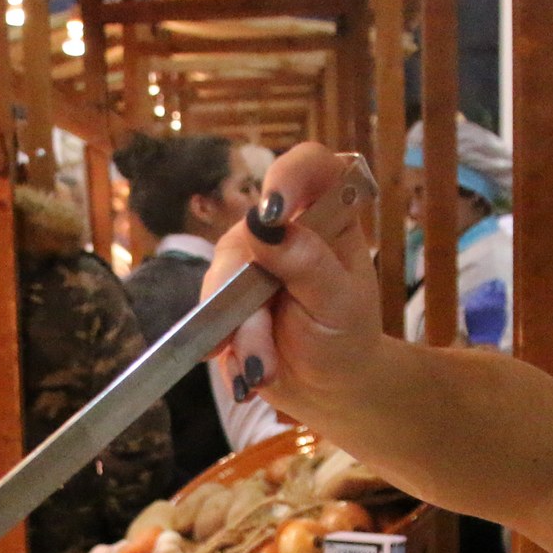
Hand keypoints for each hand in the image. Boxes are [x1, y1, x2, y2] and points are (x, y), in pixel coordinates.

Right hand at [202, 142, 392, 427]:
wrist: (328, 386)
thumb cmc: (346, 336)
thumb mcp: (337, 304)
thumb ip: (306, 264)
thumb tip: (262, 225)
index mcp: (325, 219)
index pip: (310, 167)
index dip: (289, 175)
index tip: (273, 210)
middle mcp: (282, 231)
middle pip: (244, 238)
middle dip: (246, 302)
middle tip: (263, 353)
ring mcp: (248, 262)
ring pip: (219, 282)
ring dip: (237, 335)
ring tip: (260, 373)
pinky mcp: (224, 295)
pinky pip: (207, 316)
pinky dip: (225, 351)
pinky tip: (244, 376)